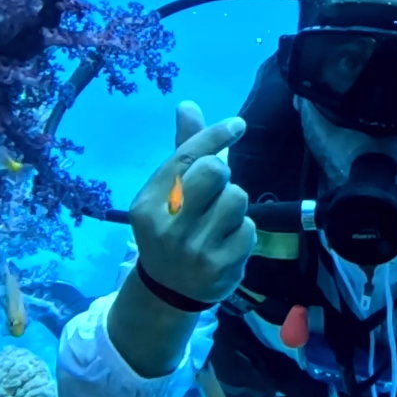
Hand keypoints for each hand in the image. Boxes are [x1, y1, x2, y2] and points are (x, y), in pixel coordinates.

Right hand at [128, 101, 257, 306]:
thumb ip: (183, 152)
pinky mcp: (221, 267)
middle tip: (215, 190)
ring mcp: (195, 250)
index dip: (214, 135)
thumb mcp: (166, 194)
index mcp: (147, 204)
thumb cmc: (171, 229)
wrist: (169, 291)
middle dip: (222, 174)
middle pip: (214, 171)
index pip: (186, 156)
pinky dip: (243, 232)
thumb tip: (188, 105)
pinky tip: (226, 243)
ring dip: (234, 205)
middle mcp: (168, 227)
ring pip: (237, 198)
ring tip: (219, 221)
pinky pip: (249, 229)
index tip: (237, 125)